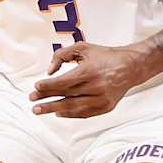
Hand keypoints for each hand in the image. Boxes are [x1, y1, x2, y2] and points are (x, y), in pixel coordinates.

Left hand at [29, 43, 146, 117]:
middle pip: (66, 96)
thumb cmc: (104, 56)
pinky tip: (58, 112)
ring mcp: (102, 99)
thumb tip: (49, 71)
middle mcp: (96, 87)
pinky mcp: (106, 107)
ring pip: (73, 107)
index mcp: (90, 71)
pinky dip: (70, 114)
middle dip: (46, 99)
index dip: (48, 86)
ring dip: (53, 109)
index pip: (64, 82)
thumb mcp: (83, 48)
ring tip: (38, 110)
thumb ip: (62, 55)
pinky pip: (84, 113)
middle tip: (32, 101)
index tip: (36, 87)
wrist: (131, 67)